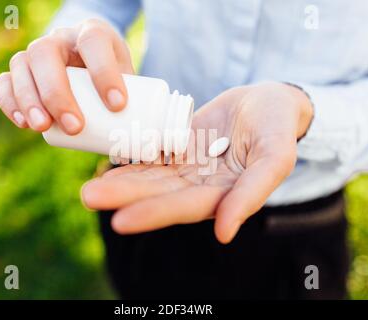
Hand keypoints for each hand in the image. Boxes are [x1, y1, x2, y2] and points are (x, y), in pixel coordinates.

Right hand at [0, 19, 133, 133]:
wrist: (91, 62)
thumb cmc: (114, 76)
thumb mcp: (131, 82)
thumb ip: (137, 109)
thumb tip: (136, 154)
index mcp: (92, 33)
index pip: (94, 43)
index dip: (104, 72)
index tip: (117, 106)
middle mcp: (60, 38)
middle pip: (47, 54)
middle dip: (58, 93)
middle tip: (74, 127)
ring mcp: (36, 51)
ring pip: (21, 65)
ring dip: (29, 99)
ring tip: (43, 127)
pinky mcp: (21, 70)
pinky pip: (5, 81)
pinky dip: (9, 102)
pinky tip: (23, 123)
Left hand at [81, 82, 313, 242]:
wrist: (269, 101)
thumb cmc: (278, 127)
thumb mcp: (276, 156)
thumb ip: (252, 193)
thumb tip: (224, 233)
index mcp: (224, 194)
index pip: (184, 207)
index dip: (154, 213)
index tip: (120, 220)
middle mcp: (201, 185)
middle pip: (158, 194)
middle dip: (124, 198)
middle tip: (89, 197)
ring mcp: (188, 166)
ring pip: (150, 177)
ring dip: (120, 183)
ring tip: (89, 188)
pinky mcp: (179, 145)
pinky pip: (152, 154)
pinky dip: (130, 159)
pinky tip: (107, 163)